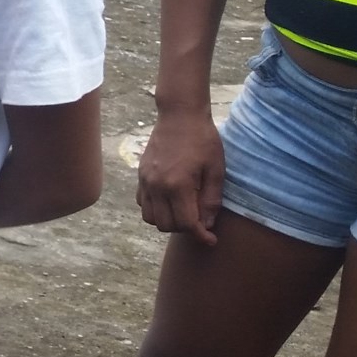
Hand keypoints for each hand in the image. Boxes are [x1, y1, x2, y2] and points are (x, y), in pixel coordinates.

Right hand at [136, 108, 224, 243]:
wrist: (180, 116)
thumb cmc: (203, 140)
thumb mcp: (216, 170)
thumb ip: (211, 200)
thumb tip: (207, 224)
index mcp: (178, 185)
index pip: (186, 223)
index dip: (200, 235)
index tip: (211, 240)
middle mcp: (157, 186)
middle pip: (166, 225)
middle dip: (184, 229)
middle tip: (200, 222)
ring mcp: (146, 181)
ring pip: (150, 218)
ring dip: (167, 221)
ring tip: (183, 212)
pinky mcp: (141, 176)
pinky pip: (142, 203)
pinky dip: (155, 209)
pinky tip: (170, 201)